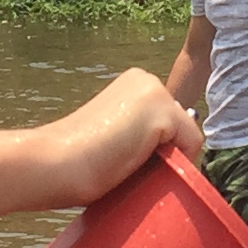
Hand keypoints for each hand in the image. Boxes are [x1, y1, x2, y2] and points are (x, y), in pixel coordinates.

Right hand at [47, 69, 203, 203]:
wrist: (55, 163)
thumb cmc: (76, 161)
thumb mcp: (114, 135)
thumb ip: (138, 134)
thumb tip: (170, 154)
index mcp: (134, 83)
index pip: (168, 122)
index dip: (155, 150)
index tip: (123, 160)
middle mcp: (147, 80)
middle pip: (181, 128)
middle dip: (165, 153)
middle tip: (125, 166)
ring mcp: (156, 93)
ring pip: (187, 138)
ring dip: (168, 160)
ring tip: (129, 167)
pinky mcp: (163, 112)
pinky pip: (192, 147)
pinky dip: (175, 164)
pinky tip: (138, 164)